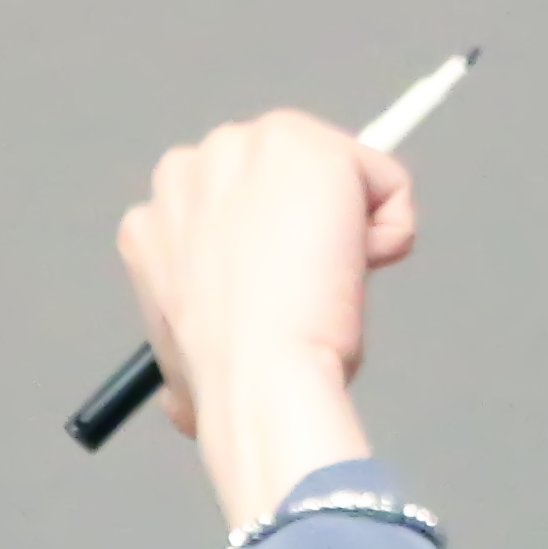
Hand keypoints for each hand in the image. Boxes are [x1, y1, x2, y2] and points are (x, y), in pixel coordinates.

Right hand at [117, 111, 417, 528]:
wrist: (256, 372)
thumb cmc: (227, 380)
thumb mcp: (186, 364)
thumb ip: (192, 344)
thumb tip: (182, 403)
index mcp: (156, 218)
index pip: (240, 201)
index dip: (275, 243)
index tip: (286, 285)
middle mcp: (191, 166)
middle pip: (289, 173)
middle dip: (312, 223)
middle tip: (310, 285)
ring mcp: (246, 149)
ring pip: (342, 172)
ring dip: (353, 227)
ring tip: (325, 282)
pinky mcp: (307, 146)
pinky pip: (387, 179)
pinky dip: (392, 227)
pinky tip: (358, 266)